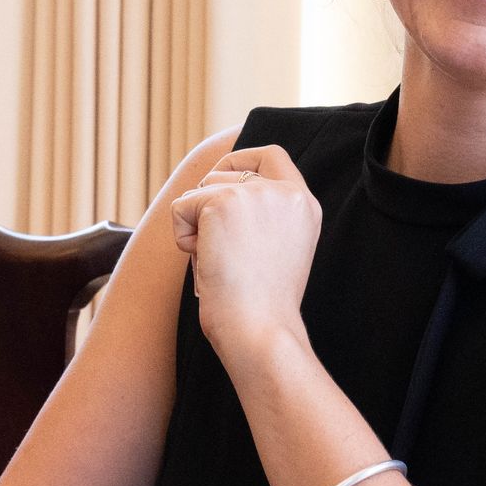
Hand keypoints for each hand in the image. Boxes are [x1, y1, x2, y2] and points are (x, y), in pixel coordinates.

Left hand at [169, 145, 321, 358]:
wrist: (261, 330)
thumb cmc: (263, 306)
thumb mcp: (278, 248)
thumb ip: (264, 215)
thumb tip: (215, 191)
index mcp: (304, 204)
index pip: (273, 155)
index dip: (241, 160)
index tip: (222, 179)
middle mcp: (285, 191)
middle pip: (228, 170)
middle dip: (209, 200)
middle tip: (216, 244)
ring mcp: (255, 193)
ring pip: (202, 189)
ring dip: (197, 223)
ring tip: (218, 260)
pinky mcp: (222, 202)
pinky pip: (181, 207)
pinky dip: (181, 236)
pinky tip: (204, 261)